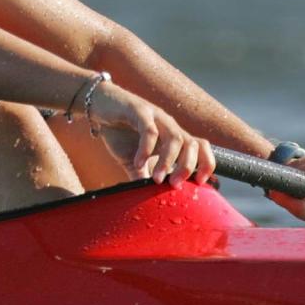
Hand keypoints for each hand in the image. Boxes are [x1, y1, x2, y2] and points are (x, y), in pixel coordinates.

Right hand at [86, 82, 214, 186]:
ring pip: (175, 138)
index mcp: (171, 136)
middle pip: (192, 143)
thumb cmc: (118, 131)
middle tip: (175, 185)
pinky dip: (146, 149)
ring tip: (157, 179)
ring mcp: (155, 117)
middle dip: (187, 167)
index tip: (201, 183)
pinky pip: (149, 130)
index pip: (200, 146)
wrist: (98, 105)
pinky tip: (138, 162)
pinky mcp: (138, 110)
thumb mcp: (132, 159)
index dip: (206, 163)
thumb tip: (145, 198)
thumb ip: (141, 175)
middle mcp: (168, 125)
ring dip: (169, 161)